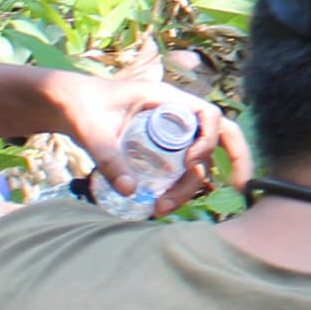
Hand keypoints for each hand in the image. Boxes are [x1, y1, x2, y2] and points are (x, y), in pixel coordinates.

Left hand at [50, 74, 249, 210]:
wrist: (68, 106)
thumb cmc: (81, 107)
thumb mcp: (91, 130)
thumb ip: (107, 157)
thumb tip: (130, 191)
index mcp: (166, 99)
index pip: (208, 114)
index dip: (209, 139)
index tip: (191, 163)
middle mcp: (175, 115)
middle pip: (219, 136)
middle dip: (236, 160)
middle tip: (242, 189)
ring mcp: (170, 134)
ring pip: (198, 161)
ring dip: (191, 187)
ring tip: (163, 209)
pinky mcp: (161, 150)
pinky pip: (181, 170)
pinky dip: (179, 188)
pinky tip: (161, 205)